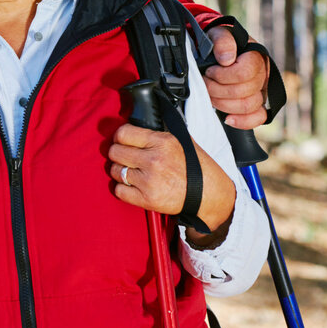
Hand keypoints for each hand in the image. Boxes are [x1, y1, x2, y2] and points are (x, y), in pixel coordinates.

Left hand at [107, 124, 235, 234]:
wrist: (212, 197)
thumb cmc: (198, 169)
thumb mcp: (182, 141)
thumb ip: (158, 134)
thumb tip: (137, 128)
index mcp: (162, 142)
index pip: (123, 133)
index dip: (120, 137)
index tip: (123, 141)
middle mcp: (154, 159)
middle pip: (115, 152)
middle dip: (118, 154)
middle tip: (126, 158)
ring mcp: (149, 180)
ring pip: (115, 171)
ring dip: (120, 172)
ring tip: (133, 173)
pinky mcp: (147, 199)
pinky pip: (119, 191)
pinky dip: (123, 189)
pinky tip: (133, 186)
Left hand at [203, 26, 267, 128]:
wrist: (218, 49)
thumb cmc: (219, 42)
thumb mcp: (218, 33)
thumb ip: (223, 41)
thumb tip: (226, 58)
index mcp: (255, 58)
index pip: (244, 74)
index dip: (222, 76)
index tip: (209, 71)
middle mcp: (262, 75)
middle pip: (244, 92)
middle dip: (217, 90)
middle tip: (204, 83)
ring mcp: (261, 91)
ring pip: (249, 106)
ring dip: (223, 104)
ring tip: (209, 96)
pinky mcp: (256, 103)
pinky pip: (258, 117)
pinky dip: (243, 121)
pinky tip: (227, 119)